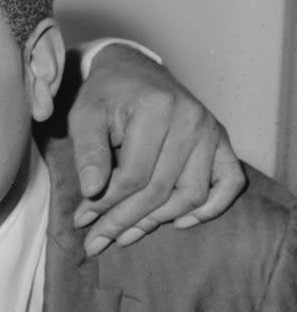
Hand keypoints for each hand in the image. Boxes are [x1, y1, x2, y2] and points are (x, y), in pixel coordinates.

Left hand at [68, 44, 245, 255]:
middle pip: (160, 190)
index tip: (82, 220)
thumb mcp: (85, 116)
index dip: (106, 204)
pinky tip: (180, 222)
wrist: (132, 70)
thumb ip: (88, 152)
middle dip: (124, 221)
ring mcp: (210, 131)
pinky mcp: (221, 141)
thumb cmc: (106, 95)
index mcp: (156, 110)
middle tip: (97, 241)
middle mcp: (191, 120)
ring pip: (191, 194)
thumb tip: (92, 191)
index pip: (133, 176)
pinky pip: (229, 182)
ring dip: (158, 221)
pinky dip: (211, 207)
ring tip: (125, 235)